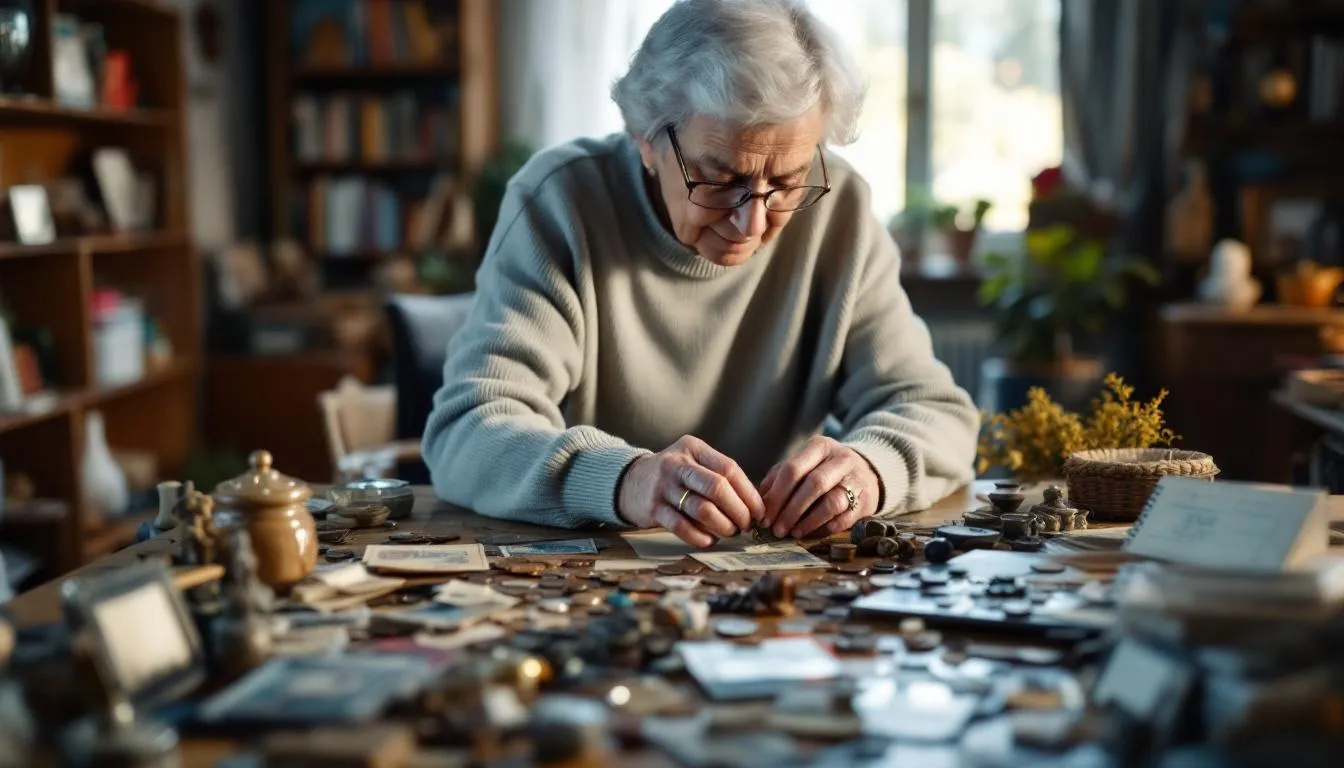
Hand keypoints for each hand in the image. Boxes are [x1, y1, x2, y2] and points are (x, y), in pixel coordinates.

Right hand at [616, 435, 765, 546]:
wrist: (630, 482)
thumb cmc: (674, 476)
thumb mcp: (694, 463)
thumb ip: (719, 476)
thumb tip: (755, 505)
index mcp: (693, 448)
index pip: (729, 469)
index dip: (749, 493)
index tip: (759, 511)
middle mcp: (677, 463)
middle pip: (717, 487)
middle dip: (738, 511)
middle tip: (746, 525)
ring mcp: (663, 486)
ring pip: (702, 509)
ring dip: (722, 526)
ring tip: (730, 532)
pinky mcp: (653, 508)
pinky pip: (682, 527)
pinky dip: (700, 537)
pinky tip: (709, 540)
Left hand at [759, 435, 880, 538]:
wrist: (866, 473)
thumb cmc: (823, 470)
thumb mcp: (803, 465)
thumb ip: (778, 479)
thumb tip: (759, 502)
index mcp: (820, 446)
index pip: (793, 469)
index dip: (777, 495)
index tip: (765, 516)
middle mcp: (841, 459)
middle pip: (813, 484)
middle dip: (791, 510)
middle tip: (776, 529)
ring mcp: (856, 479)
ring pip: (831, 502)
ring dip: (808, 521)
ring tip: (793, 533)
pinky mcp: (865, 501)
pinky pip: (844, 518)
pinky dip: (824, 528)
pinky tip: (810, 534)